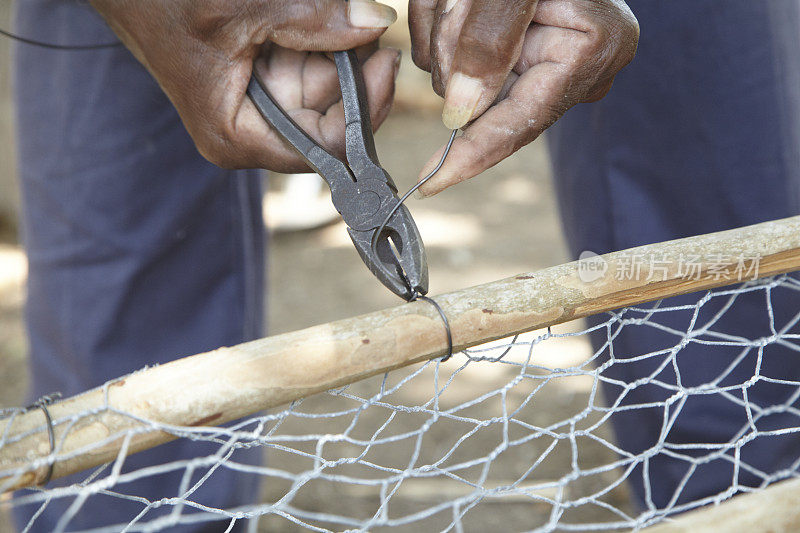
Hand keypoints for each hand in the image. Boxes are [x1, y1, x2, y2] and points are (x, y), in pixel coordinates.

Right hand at [90, 0, 399, 171]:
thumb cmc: (163, 0)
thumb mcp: (244, 8)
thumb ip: (314, 18)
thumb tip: (376, 23)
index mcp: (239, 137)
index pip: (327, 148)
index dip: (364, 110)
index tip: (385, 62)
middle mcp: (251, 132)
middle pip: (331, 116)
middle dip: (353, 71)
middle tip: (366, 26)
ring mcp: (258, 106)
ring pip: (324, 87)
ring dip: (337, 49)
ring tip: (331, 12)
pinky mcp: (261, 80)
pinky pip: (307, 66)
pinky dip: (318, 40)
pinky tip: (314, 16)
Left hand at [409, 0, 638, 195]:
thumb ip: (490, 41)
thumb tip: (462, 114)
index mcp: (589, 51)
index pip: (519, 122)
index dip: (470, 155)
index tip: (429, 184)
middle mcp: (575, 67)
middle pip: (482, 99)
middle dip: (452, 51)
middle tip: (461, 0)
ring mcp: (548, 60)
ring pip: (463, 77)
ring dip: (445, 31)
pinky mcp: (521, 50)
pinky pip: (462, 59)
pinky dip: (446, 26)